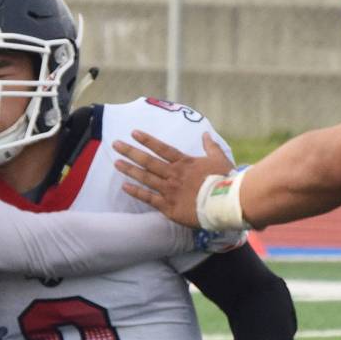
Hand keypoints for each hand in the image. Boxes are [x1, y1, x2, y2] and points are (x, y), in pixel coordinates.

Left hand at [113, 130, 230, 227]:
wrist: (224, 202)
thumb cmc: (225, 180)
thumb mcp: (220, 159)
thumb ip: (210, 146)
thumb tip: (206, 134)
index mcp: (184, 162)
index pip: (162, 148)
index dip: (147, 140)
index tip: (133, 133)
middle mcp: (173, 174)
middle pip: (148, 161)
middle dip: (130, 151)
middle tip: (115, 144)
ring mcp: (169, 190)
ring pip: (145, 178)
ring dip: (129, 170)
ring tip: (116, 163)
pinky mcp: (168, 206)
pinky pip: (149, 198)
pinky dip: (136, 192)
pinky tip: (124, 187)